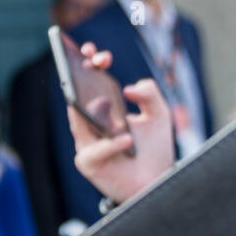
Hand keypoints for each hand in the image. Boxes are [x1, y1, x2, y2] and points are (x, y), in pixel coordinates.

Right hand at [67, 43, 173, 204]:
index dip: (90, 64)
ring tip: (105, 100)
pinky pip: (93, 151)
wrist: (158, 181)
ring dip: (93, 110)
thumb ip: (150, 94)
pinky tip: (126, 139)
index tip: (101, 55)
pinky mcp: (88, 163)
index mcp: (103, 107)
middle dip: (80, 75)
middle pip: (76, 95)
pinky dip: (109, 145)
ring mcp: (86, 142)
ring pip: (80, 121)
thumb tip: (129, 89)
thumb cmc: (154, 148)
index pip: (89, 81)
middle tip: (92, 62)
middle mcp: (90, 122)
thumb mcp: (159, 115)